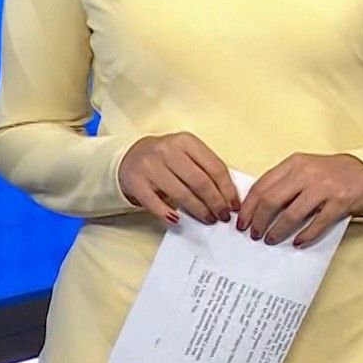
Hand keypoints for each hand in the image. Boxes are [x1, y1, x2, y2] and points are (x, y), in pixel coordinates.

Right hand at [118, 132, 236, 226]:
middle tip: (223, 215)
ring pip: (181, 193)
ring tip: (208, 219)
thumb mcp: (186, 154)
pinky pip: (155, 202)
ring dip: (198, 210)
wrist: (129, 156)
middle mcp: (167, 151)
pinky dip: (167, 213)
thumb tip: (228, 196)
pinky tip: (178, 220)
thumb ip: (205, 168)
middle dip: (216, 202)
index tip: (233, 204)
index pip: (214, 167)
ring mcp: (150, 166)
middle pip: (200, 182)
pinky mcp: (136, 182)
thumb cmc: (165, 158)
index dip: (227, 189)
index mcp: (186, 141)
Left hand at [236, 153, 362, 247]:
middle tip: (254, 234)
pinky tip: (297, 242)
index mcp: (294, 163)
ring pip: (292, 214)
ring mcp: (324, 188)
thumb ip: (282, 182)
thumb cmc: (328, 174)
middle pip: (272, 200)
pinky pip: (317, 224)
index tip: (242, 222)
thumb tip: (255, 207)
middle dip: (259, 220)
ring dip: (277, 231)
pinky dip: (305, 235)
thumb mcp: (303, 169)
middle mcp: (307, 173)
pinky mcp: (339, 202)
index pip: (262, 186)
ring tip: (270, 240)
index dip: (248, 207)